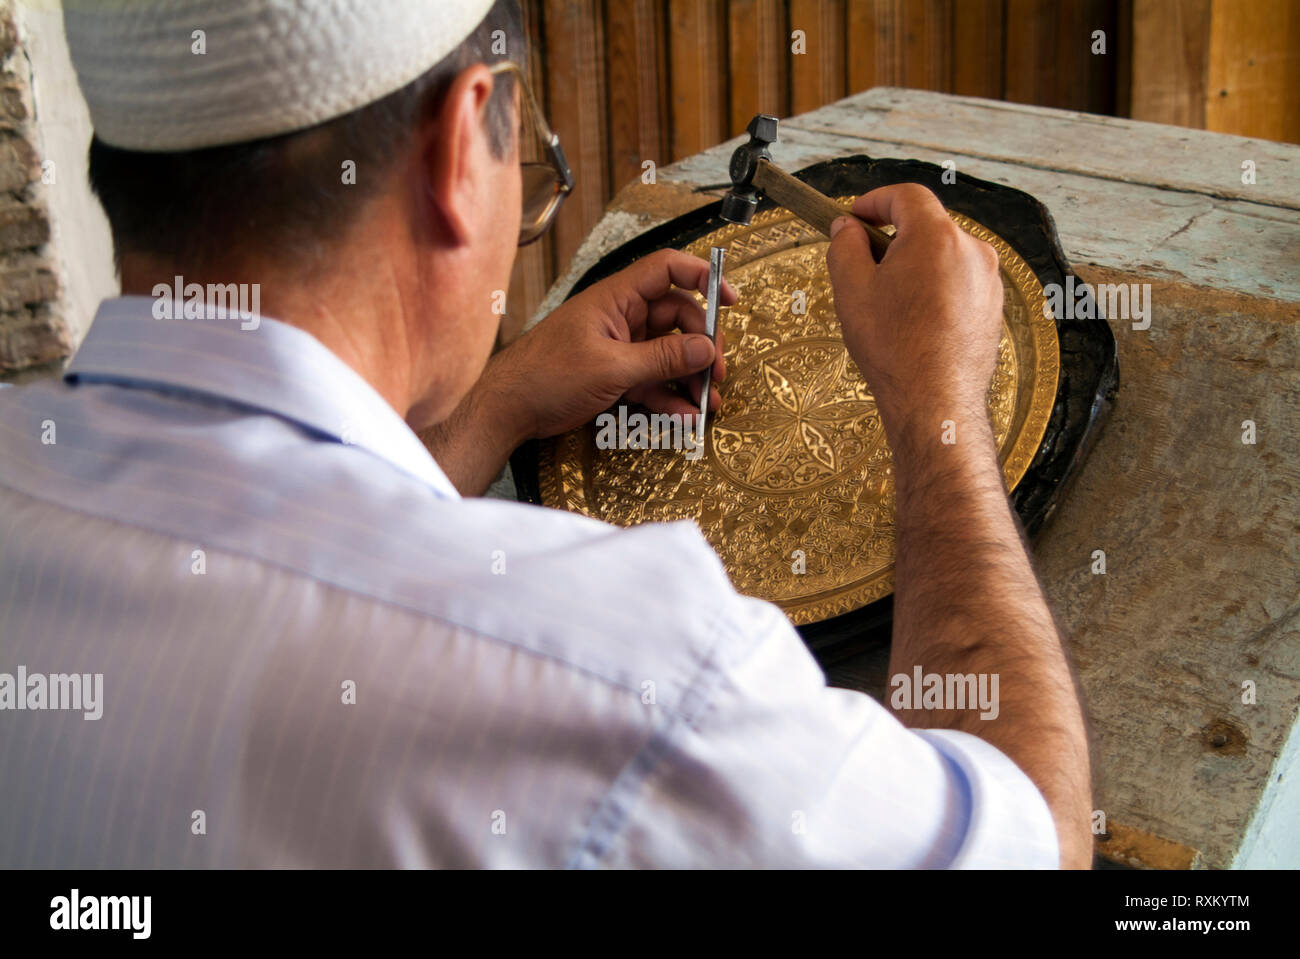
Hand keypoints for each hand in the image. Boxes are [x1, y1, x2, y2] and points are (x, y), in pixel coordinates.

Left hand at [484, 248, 735, 440]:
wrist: (507, 409)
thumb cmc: (546, 376)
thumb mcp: (612, 368)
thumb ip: (662, 359)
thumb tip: (706, 349)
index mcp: (617, 297)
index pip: (668, 269)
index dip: (702, 277)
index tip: (730, 300)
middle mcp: (621, 316)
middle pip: (677, 318)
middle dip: (701, 345)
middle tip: (716, 374)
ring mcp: (618, 345)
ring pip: (668, 353)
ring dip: (689, 377)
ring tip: (707, 403)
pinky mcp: (614, 374)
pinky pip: (652, 380)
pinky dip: (668, 396)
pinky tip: (685, 416)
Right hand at [826, 184, 1002, 442]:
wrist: (936, 402)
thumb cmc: (893, 348)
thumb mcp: (852, 290)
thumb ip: (845, 246)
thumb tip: (848, 227)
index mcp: (937, 237)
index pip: (906, 196)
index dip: (875, 201)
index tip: (854, 217)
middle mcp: (972, 250)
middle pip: (927, 226)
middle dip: (893, 238)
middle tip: (864, 266)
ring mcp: (988, 279)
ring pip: (943, 256)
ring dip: (915, 266)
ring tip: (889, 304)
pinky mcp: (993, 306)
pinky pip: (958, 282)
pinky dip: (935, 289)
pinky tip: (914, 323)